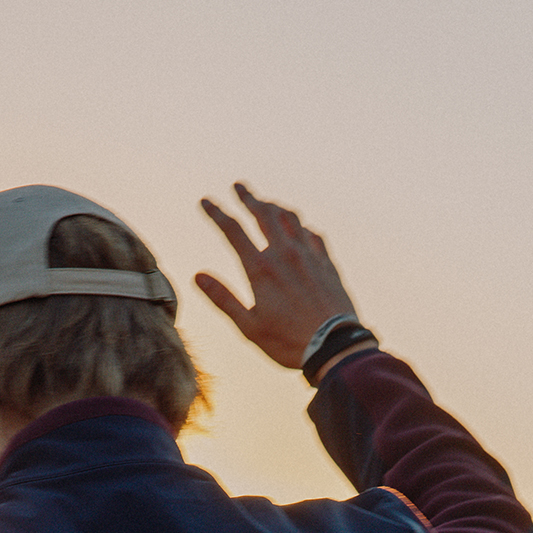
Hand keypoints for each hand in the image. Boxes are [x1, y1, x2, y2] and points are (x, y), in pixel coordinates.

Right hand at [196, 184, 362, 367]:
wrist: (335, 347)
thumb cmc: (289, 342)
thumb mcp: (249, 327)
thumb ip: (223, 299)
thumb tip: (198, 276)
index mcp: (260, 268)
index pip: (232, 230)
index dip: (217, 213)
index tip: (206, 201)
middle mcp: (284, 254)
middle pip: (263, 214)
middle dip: (248, 197)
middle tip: (239, 186)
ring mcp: (309, 256)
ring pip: (290, 218)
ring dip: (275, 206)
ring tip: (267, 203)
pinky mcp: (327, 264)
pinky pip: (313, 235)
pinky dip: (302, 227)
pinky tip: (300, 229)